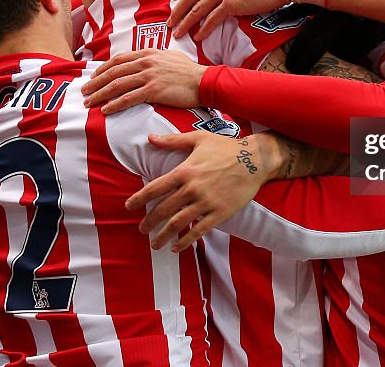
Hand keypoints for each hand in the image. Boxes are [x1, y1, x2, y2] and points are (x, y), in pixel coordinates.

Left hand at [80, 50, 206, 113]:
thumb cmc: (190, 72)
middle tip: (83, 91)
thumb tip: (146, 59)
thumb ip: (155, 57)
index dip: (102, 68)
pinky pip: (129, 98)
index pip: (118, 59)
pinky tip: (106, 110)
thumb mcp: (170, 57)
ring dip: (100, 94)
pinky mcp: (154, 90)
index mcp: (148, 53)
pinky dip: (114, 104)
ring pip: (117, 85)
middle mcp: (146, 62)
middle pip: (113, 72)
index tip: (93, 76)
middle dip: (95, 82)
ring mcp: (149, 75)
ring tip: (89, 102)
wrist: (205, 81)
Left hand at [126, 131, 281, 251]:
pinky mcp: (219, 213)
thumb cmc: (225, 147)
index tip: (129, 206)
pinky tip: (176, 247)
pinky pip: (198, 230)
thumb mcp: (198, 139)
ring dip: (163, 236)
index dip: (139, 199)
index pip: (154, 188)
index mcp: (184, 171)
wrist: (255, 159)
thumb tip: (150, 138)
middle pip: (163, 209)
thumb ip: (172, 141)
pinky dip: (185, 240)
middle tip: (141, 229)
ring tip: (155, 244)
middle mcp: (192, 189)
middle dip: (149, 222)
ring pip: (178, 223)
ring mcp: (206, 202)